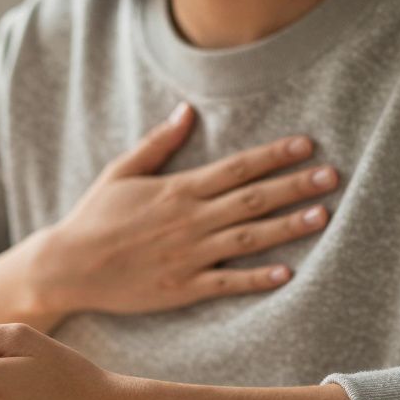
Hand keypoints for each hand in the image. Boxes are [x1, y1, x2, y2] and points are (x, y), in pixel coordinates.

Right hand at [31, 102, 337, 315]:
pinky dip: (257, 279)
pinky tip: (286, 273)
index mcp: (177, 190)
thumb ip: (158, 143)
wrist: (67, 267)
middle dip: (294, 185)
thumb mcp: (120, 172)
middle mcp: (188, 220)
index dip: (274, 155)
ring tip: (323, 215)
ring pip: (248, 239)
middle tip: (332, 176)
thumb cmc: (93, 218)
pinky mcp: (182, 287)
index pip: (236, 167)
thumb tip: (187, 112)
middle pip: (252, 200)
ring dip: (287, 226)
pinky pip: (227, 283)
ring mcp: (187, 255)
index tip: (307, 145)